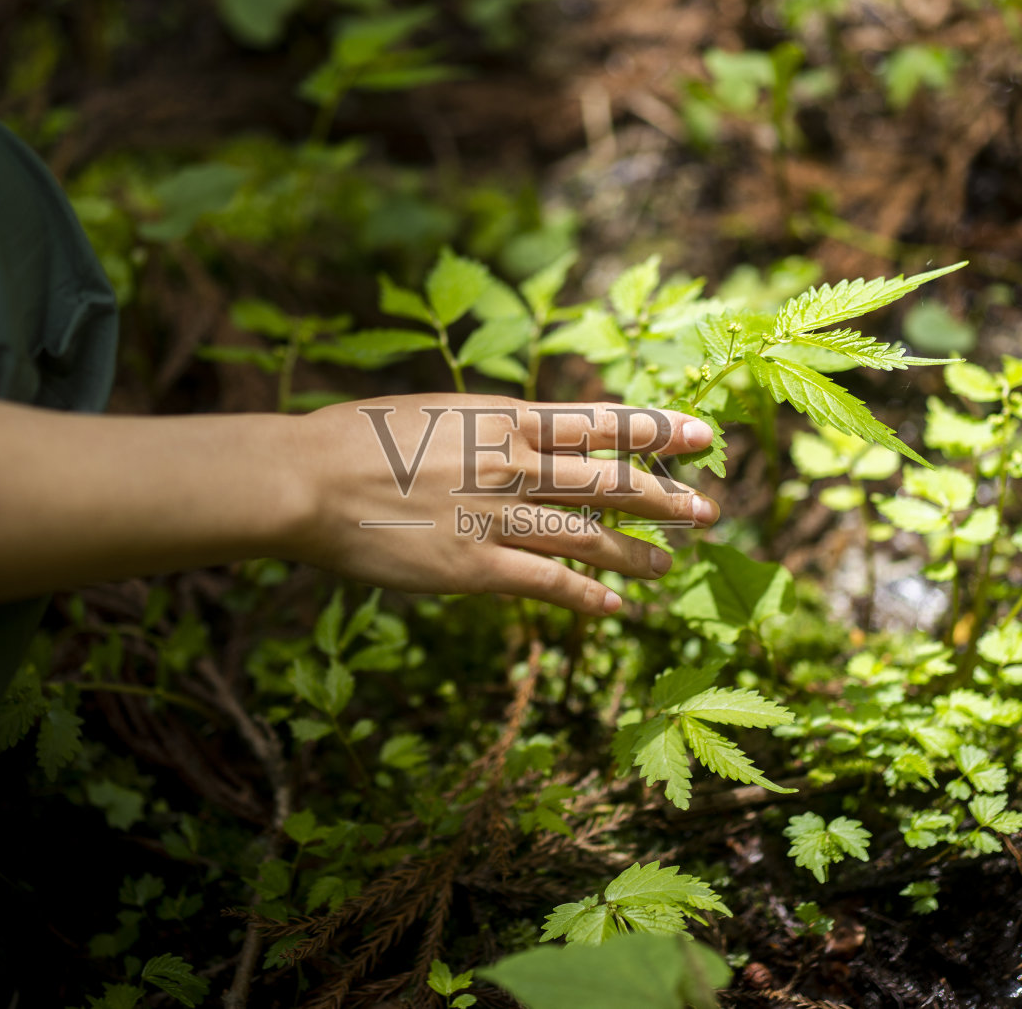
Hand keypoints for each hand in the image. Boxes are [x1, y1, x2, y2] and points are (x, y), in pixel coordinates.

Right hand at [286, 395, 719, 614]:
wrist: (313, 478)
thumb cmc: (358, 437)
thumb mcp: (435, 411)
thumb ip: (485, 426)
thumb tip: (519, 431)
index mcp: (506, 417)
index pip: (601, 423)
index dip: (658, 431)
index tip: (704, 437)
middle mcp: (516, 464)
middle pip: (610, 482)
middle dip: (665, 498)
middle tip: (708, 510)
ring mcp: (499, 516)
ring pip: (588, 536)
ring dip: (635, 554)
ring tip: (669, 566)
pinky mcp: (477, 567)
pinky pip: (547, 582)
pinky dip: (586, 596)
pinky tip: (614, 609)